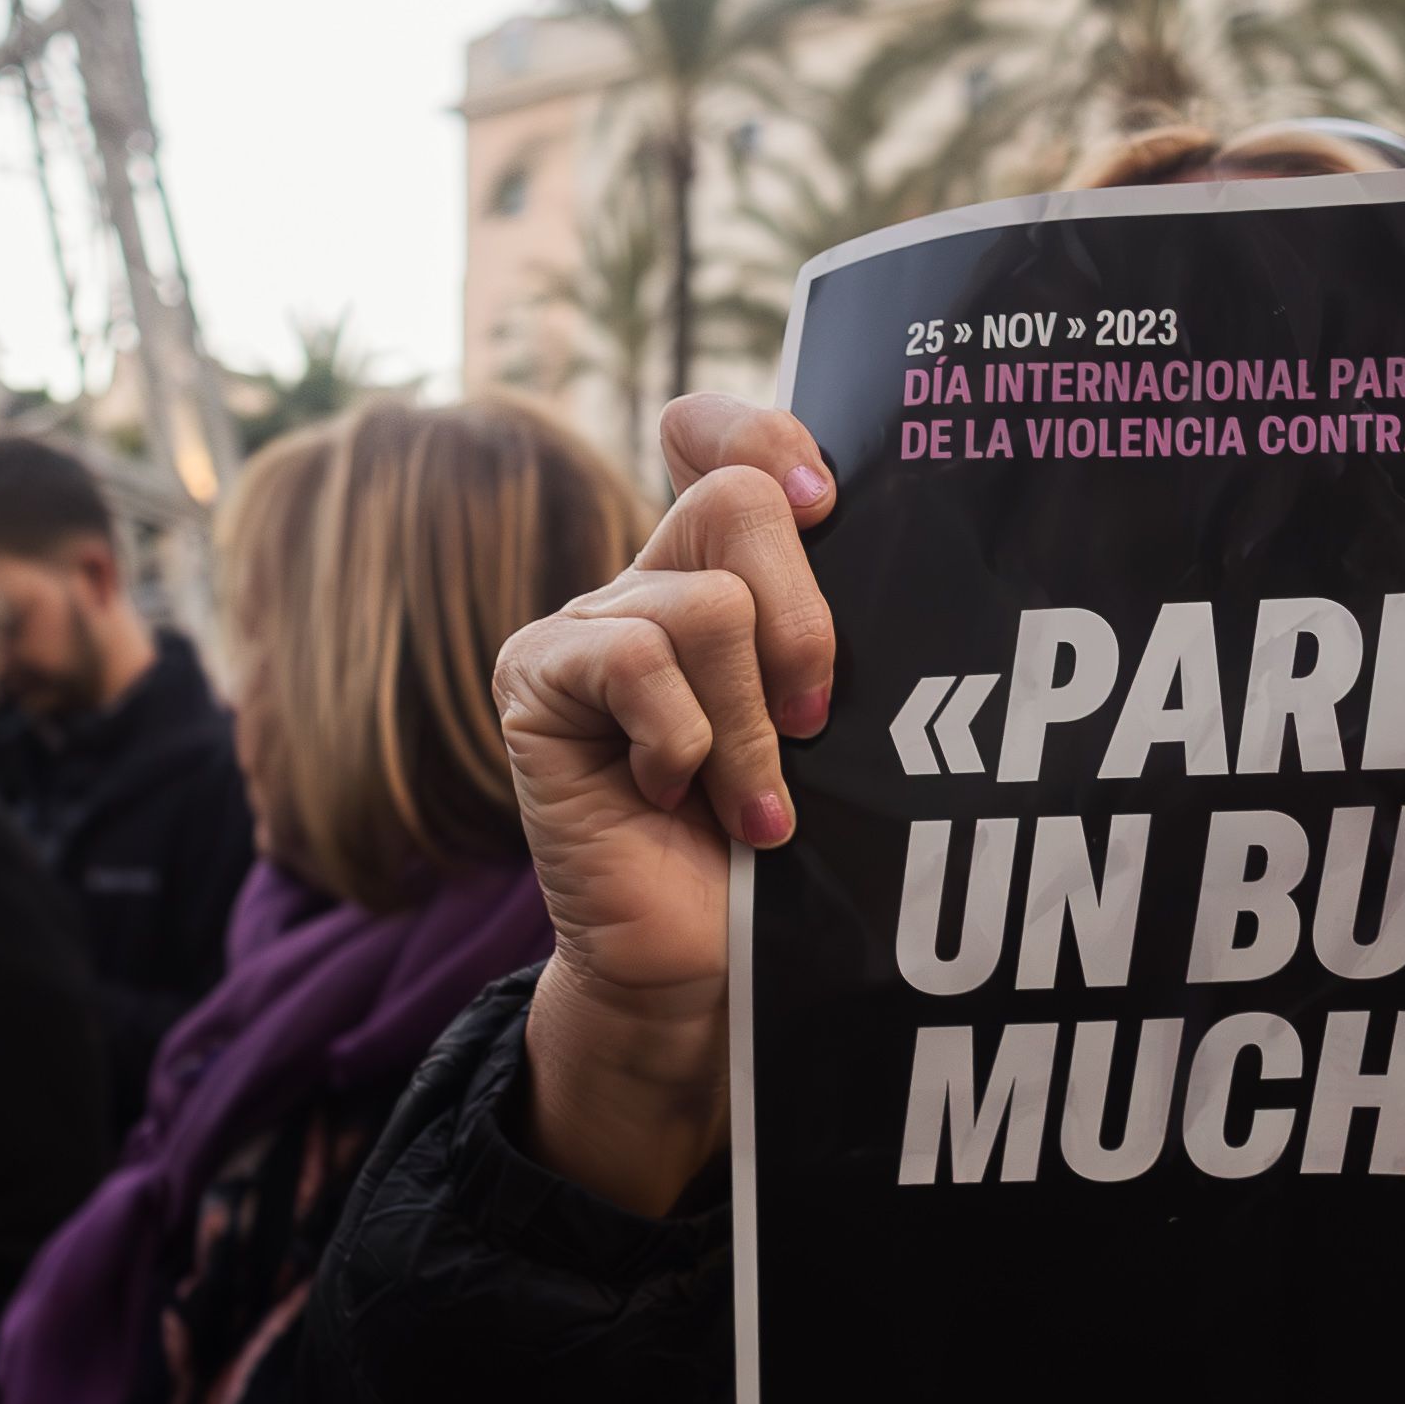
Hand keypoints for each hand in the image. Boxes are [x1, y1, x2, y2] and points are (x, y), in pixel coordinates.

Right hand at [493, 393, 839, 1214]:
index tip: (829, 501)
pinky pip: (631, 659)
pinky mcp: (538, 680)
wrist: (706, 969)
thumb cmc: (789, 856)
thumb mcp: (834, 730)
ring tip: (756, 805)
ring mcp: (588, 629)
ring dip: (749, 724)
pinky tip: (674, 796)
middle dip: (805, 618)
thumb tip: (867, 544)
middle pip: (740, 501)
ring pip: (705, 602)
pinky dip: (679, 739)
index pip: (726, 440)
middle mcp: (650, 584)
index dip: (771, 434)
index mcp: (725, 576)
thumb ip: (833, 634)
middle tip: (816, 720)